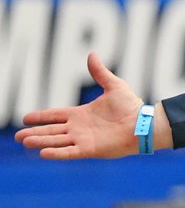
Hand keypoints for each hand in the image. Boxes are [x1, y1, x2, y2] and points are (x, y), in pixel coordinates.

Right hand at [15, 53, 142, 159]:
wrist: (143, 123)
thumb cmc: (131, 106)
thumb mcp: (113, 86)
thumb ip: (100, 73)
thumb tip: (92, 54)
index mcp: (82, 114)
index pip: (56, 115)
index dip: (41, 116)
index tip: (26, 118)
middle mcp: (79, 128)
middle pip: (52, 130)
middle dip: (35, 132)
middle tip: (19, 136)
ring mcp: (83, 139)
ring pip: (57, 141)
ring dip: (41, 141)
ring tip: (25, 141)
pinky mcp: (90, 149)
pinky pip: (70, 152)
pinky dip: (57, 152)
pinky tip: (43, 152)